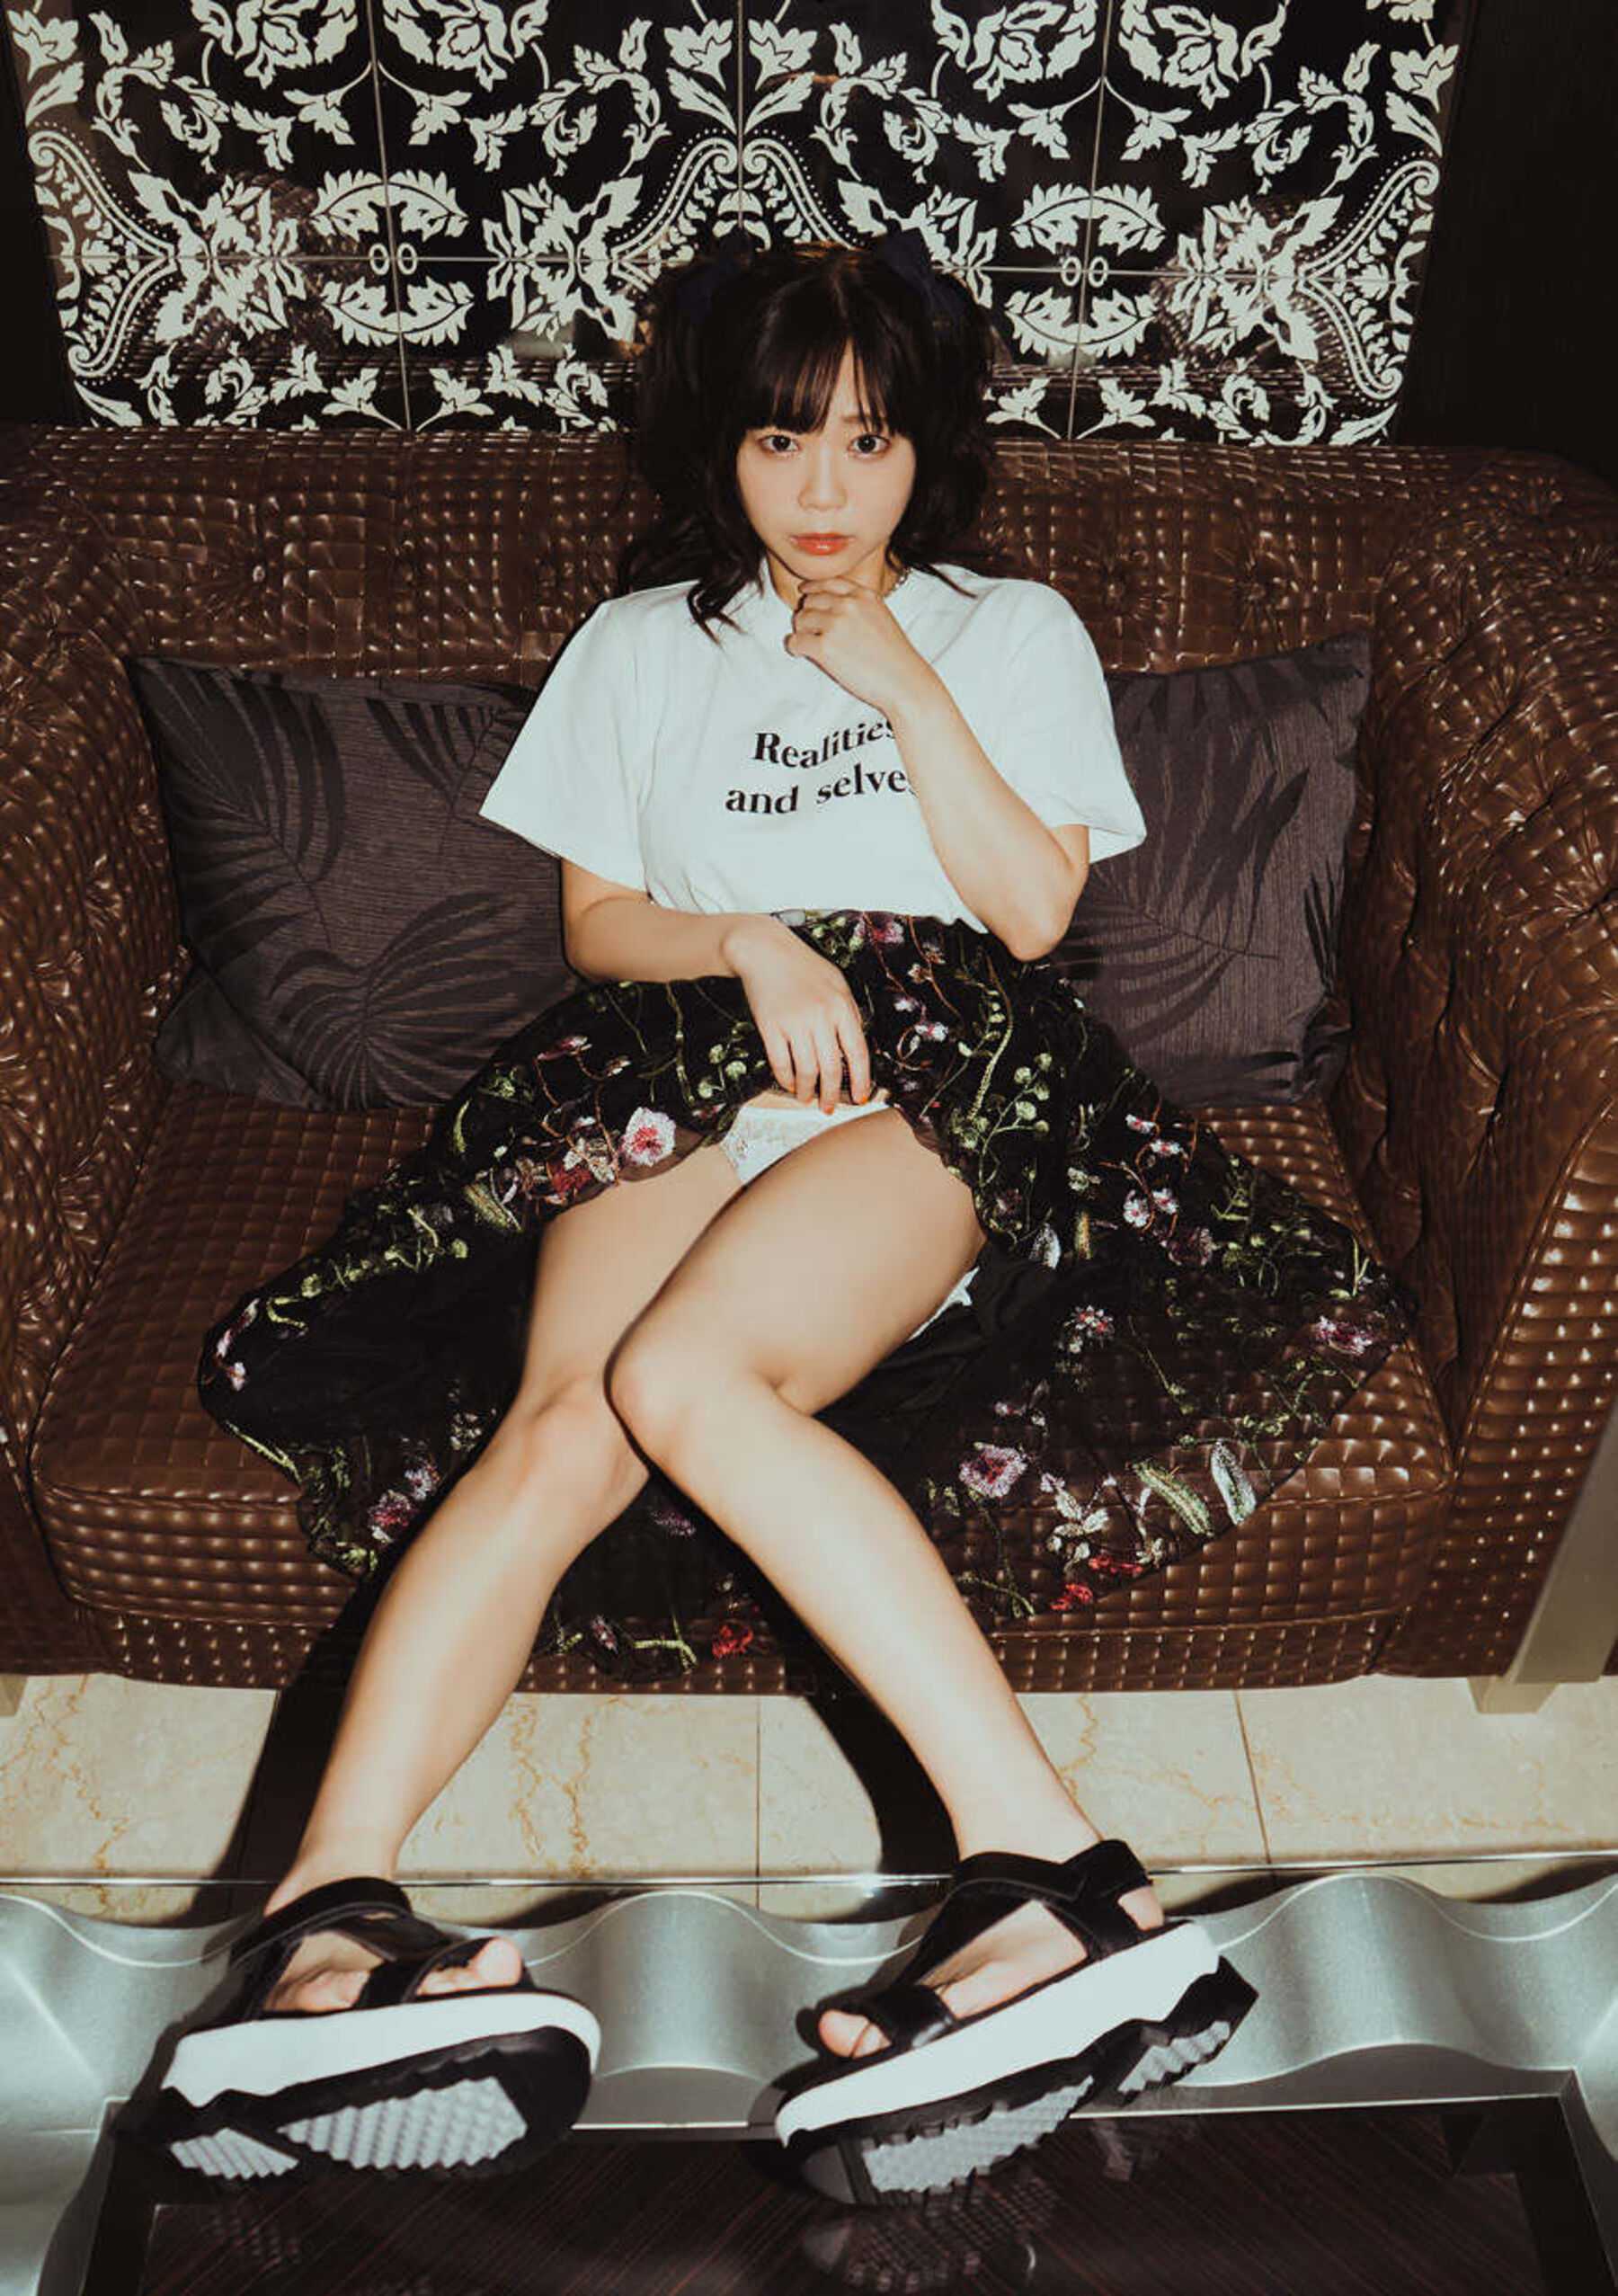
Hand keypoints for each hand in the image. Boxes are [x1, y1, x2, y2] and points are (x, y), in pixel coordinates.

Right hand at [724, 918, 876, 1112]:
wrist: (765, 950)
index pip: (858, 1052)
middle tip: (829, 1107)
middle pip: (832, 1068)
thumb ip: (847, 1012)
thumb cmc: (803, 966)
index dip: (861, 1080)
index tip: (861, 1097)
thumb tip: (854, 1046)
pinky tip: (789, 1084)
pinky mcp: (770, 1026)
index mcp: (841, 1006)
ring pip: (806, 1070)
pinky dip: (786, 1079)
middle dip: (832, 1094)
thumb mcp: (836, 982)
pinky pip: (780, 1062)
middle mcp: (820, 1016)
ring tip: (806, 1099)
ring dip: (807, 1091)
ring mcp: (794, 1022)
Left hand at [783, 576, 935, 716]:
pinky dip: (795, 648)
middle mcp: (848, 605)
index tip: (805, 593)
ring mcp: (835, 624)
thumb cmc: (895, 657)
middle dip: (807, 615)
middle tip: (811, 630)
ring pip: (800, 620)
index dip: (812, 588)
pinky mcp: (825, 647)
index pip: (828, 582)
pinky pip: (795, 641)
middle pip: (810, 601)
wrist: (904, 681)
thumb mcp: (881, 617)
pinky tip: (801, 653)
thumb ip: (858, 606)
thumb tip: (830, 608)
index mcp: (863, 595)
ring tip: (811, 644)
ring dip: (801, 632)